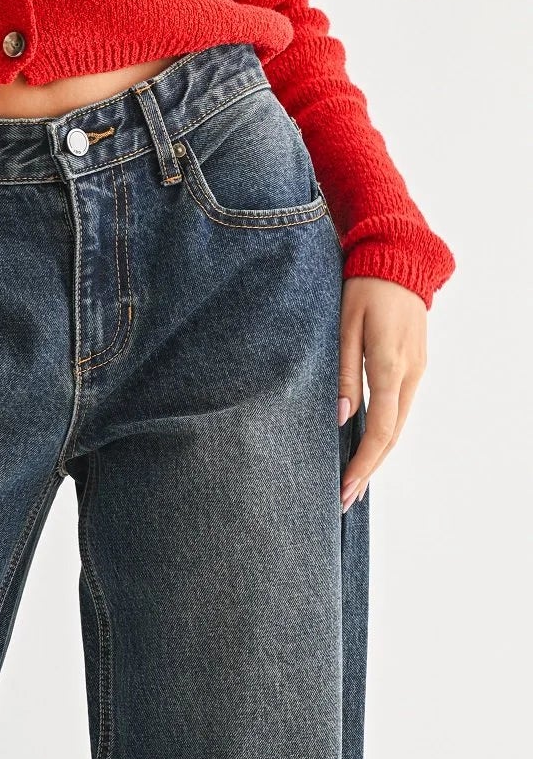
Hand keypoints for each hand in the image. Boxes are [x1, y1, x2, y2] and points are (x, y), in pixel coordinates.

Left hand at [337, 275, 427, 510]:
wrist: (397, 258)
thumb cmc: (364, 287)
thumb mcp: (345, 327)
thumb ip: (344, 373)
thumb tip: (342, 418)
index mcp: (390, 366)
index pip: (380, 430)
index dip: (362, 464)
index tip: (344, 489)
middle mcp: (410, 373)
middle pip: (392, 437)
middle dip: (368, 471)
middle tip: (344, 501)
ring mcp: (416, 370)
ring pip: (398, 426)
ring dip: (376, 457)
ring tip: (353, 483)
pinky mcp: (413, 366)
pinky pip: (399, 410)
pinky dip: (383, 436)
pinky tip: (367, 449)